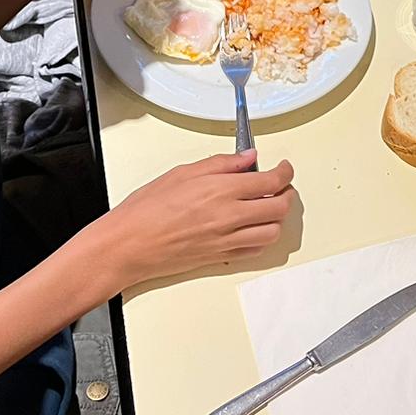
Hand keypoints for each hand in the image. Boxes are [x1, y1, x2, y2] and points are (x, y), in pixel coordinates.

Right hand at [101, 152, 296, 288]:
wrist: (129, 244)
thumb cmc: (146, 210)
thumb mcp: (183, 172)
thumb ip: (222, 164)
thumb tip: (247, 158)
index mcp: (221, 190)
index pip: (271, 181)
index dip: (285, 172)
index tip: (284, 168)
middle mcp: (229, 217)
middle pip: (279, 207)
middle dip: (287, 193)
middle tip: (281, 185)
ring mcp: (227, 240)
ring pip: (272, 232)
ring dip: (277, 218)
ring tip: (269, 206)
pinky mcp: (220, 257)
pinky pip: (255, 250)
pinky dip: (262, 238)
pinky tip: (254, 228)